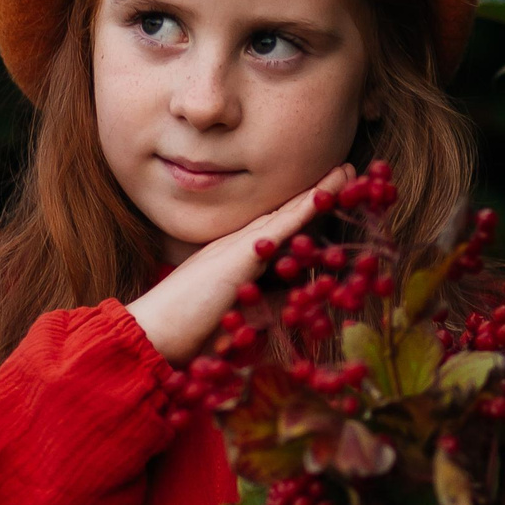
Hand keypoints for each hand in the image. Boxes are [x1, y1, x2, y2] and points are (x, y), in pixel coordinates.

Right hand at [123, 162, 351, 362]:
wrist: (154, 333)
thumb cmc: (191, 330)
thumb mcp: (242, 316)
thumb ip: (268, 305)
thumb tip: (299, 302)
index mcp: (239, 256)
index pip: (281, 227)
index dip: (308, 208)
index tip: (334, 193)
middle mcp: (240, 243)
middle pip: (288, 212)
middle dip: (320, 192)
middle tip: (349, 170)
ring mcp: (239, 246)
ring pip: (287, 213)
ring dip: (319, 192)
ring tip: (348, 171)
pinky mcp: (239, 256)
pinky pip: (278, 228)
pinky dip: (303, 210)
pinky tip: (324, 194)